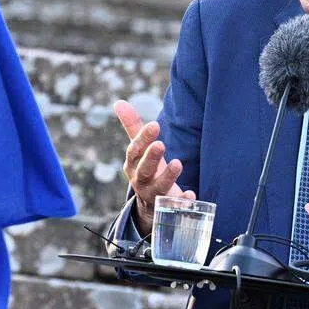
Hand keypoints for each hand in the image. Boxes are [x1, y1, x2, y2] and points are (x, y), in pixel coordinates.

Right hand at [116, 100, 193, 235]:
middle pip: (144, 170)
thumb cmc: (146, 168)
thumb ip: (132, 126)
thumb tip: (118, 102)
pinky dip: (182, 202)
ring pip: (159, 187)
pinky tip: (190, 195)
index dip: (143, 138)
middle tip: (161, 144)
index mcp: (133, 165)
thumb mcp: (138, 149)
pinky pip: (175, 206)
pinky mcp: (169, 207)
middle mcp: (141, 181)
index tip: (155, 125)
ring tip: (178, 163)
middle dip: (151, 158)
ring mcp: (155, 195)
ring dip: (168, 177)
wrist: (150, 205)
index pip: (135, 151)